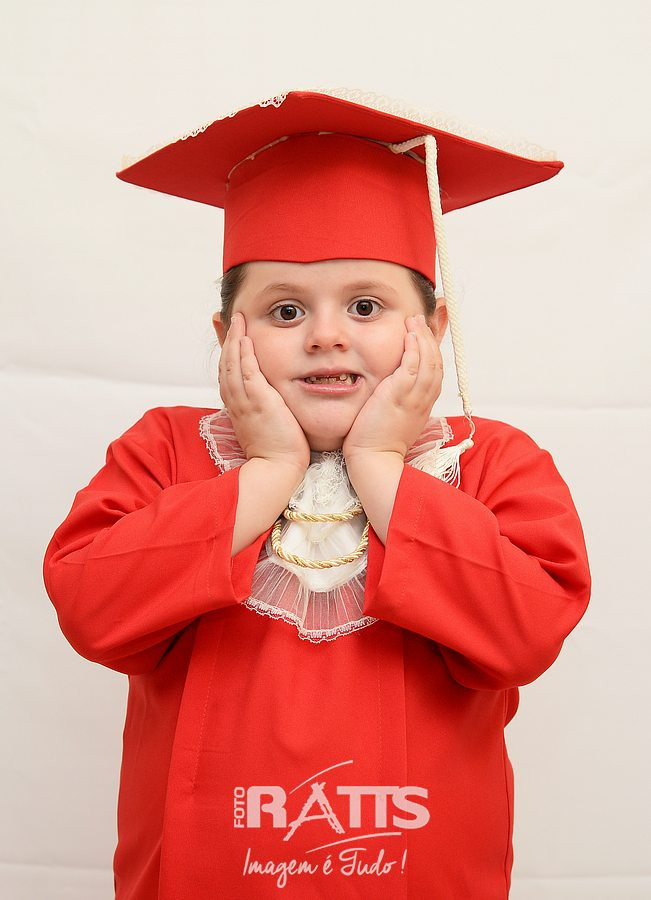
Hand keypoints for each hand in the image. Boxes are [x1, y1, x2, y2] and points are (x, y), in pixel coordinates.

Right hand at [218, 312, 310, 471]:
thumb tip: (269, 400)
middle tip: (229, 318)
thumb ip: (264, 409)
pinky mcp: (259, 402)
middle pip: (226, 365)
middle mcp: (236, 403)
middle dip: (227, 340)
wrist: (277, 468)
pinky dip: (245, 355)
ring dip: (234, 340)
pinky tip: (246, 339)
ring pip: (233, 365)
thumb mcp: (265, 426)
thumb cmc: (277, 452)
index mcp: (237, 408)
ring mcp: (245, 402)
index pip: (228, 375)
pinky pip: (248, 373)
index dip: (227, 354)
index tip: (229, 336)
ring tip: (237, 319)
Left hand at [342, 314, 443, 460]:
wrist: (374, 459)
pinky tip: (410, 334)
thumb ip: (400, 402)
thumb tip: (395, 390)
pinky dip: (414, 348)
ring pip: (428, 362)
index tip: (425, 336)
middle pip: (436, 363)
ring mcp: (414, 397)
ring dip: (423, 338)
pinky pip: (413, 366)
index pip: (435, 373)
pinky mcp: (399, 395)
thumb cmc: (378, 442)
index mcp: (424, 405)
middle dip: (430, 339)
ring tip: (415, 321)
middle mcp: (423, 400)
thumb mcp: (396, 418)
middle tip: (422, 321)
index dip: (432, 352)